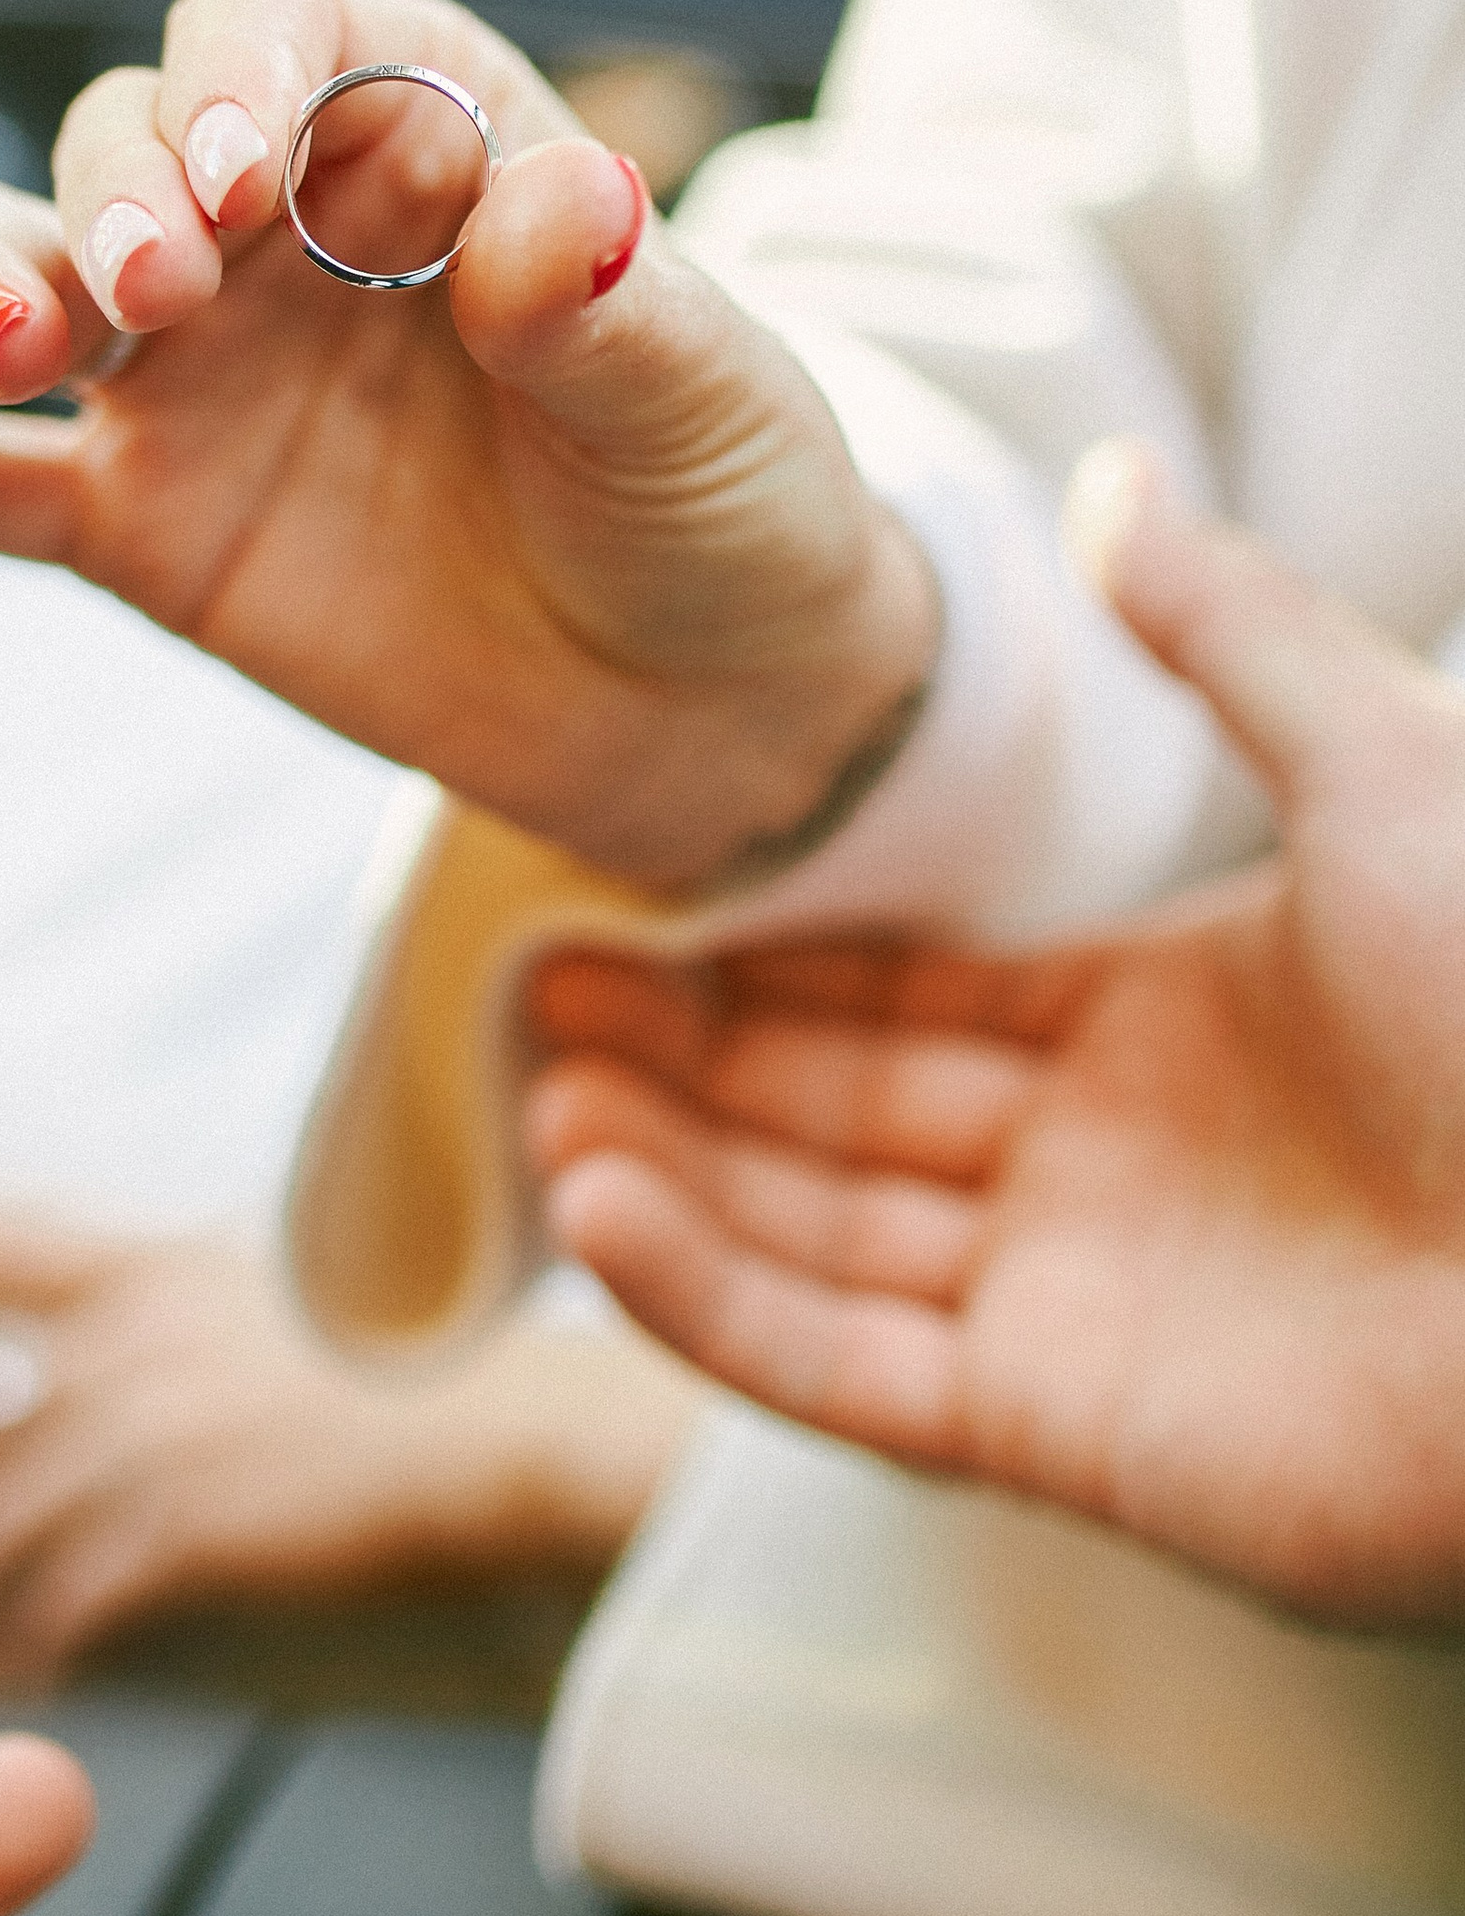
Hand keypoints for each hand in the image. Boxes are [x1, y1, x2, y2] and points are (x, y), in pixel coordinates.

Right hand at [0, 0, 933, 889]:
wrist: (708, 701)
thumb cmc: (722, 496)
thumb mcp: (705, 396)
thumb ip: (611, 306)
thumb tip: (553, 216)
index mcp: (424, 136)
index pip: (286, 29)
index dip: (240, 69)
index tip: (241, 165)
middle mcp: (277, 231)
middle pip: (121, 141)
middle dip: (113, 191)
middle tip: (161, 283)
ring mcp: (188, 375)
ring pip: (17, 271)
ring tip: (10, 340)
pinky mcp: (138, 519)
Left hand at [0, 1203, 702, 1684]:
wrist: (507, 1424)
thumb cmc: (411, 1365)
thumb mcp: (275, 1298)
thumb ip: (170, 1326)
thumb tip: (93, 1361)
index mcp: (147, 1261)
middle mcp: (131, 1332)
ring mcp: (158, 1425)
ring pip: (1, 1519)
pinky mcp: (190, 1521)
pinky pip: (73, 1594)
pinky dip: (33, 1641)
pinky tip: (15, 1679)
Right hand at [526, 445, 1464, 1622]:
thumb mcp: (1385, 769)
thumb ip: (1229, 632)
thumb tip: (1101, 486)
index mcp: (1164, 1029)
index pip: (910, 1003)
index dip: (769, 965)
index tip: (625, 913)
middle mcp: (1100, 1171)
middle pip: (836, 1117)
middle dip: (682, 1060)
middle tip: (535, 996)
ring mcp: (1076, 1306)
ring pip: (814, 1237)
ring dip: (667, 1169)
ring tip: (540, 1094)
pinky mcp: (1063, 1430)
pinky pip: (846, 1365)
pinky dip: (713, 1298)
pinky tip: (600, 1207)